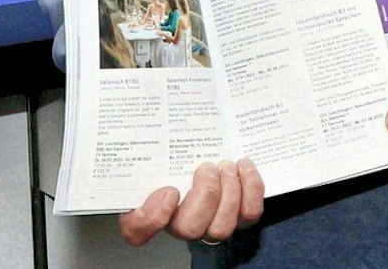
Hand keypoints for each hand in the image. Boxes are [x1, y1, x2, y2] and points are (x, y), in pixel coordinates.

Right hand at [118, 160, 262, 246]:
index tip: (169, 191)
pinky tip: (243, 166)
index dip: (153, 216)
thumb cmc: (177, 161)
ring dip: (229, 193)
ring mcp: (211, 225)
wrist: (208, 158)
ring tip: (226, 167)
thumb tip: (164, 188)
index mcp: (150, 210)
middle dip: (204, 195)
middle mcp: (180, 225)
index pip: (137, 230)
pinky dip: (251, 188)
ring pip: (222, 227)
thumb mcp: (149, 157)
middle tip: (208, 167)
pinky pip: (250, 213)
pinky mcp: (238, 218)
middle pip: (189, 229)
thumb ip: (141, 168)